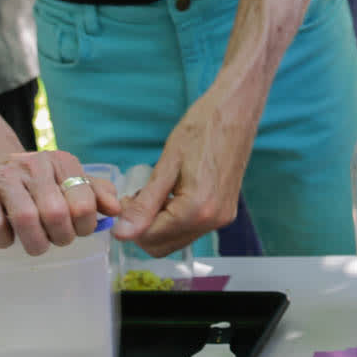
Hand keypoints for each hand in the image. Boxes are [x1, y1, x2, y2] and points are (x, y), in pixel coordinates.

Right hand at [0, 148, 121, 255]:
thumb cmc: (35, 178)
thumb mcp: (66, 177)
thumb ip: (95, 192)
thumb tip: (116, 210)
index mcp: (62, 162)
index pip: (84, 202)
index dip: (85, 225)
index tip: (79, 229)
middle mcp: (35, 166)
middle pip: (56, 214)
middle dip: (61, 237)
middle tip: (58, 238)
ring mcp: (6, 178)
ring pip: (26, 219)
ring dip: (35, 243)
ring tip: (37, 244)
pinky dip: (4, 240)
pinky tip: (9, 237)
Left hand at [114, 87, 257, 255]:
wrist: (236, 110)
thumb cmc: (201, 128)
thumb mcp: (167, 164)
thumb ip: (144, 204)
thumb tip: (121, 234)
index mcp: (196, 210)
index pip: (150, 237)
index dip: (130, 224)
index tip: (125, 200)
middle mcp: (212, 221)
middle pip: (163, 246)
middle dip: (143, 228)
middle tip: (137, 198)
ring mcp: (221, 218)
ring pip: (177, 239)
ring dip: (159, 224)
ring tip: (155, 192)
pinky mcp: (225, 211)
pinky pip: (192, 228)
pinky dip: (175, 219)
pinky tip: (171, 193)